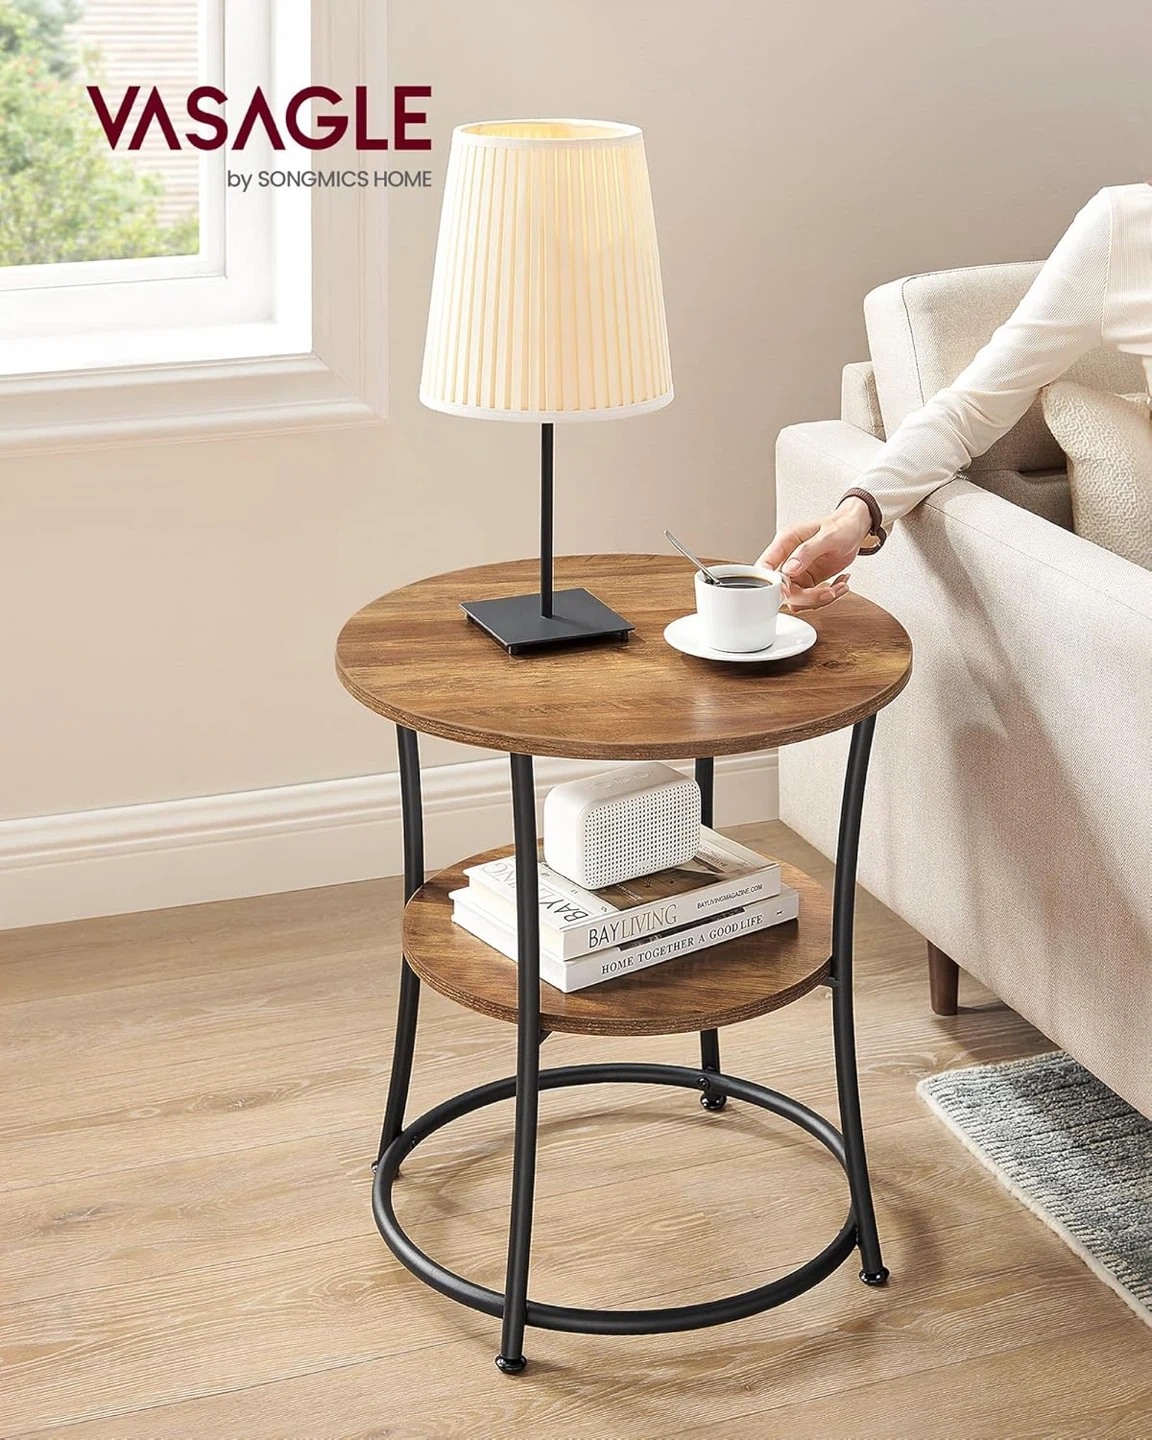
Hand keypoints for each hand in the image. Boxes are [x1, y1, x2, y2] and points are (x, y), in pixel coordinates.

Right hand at [757, 498, 872, 610]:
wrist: (854, 529)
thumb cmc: (841, 526)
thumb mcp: (827, 536)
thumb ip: (806, 552)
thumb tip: (789, 569)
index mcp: (785, 543)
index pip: (765, 567)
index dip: (772, 583)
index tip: (788, 591)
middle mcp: (787, 559)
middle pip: (783, 590)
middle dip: (807, 597)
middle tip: (828, 592)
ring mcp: (797, 572)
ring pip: (797, 599)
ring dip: (820, 599)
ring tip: (839, 587)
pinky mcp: (808, 581)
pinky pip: (811, 599)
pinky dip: (827, 597)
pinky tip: (839, 585)